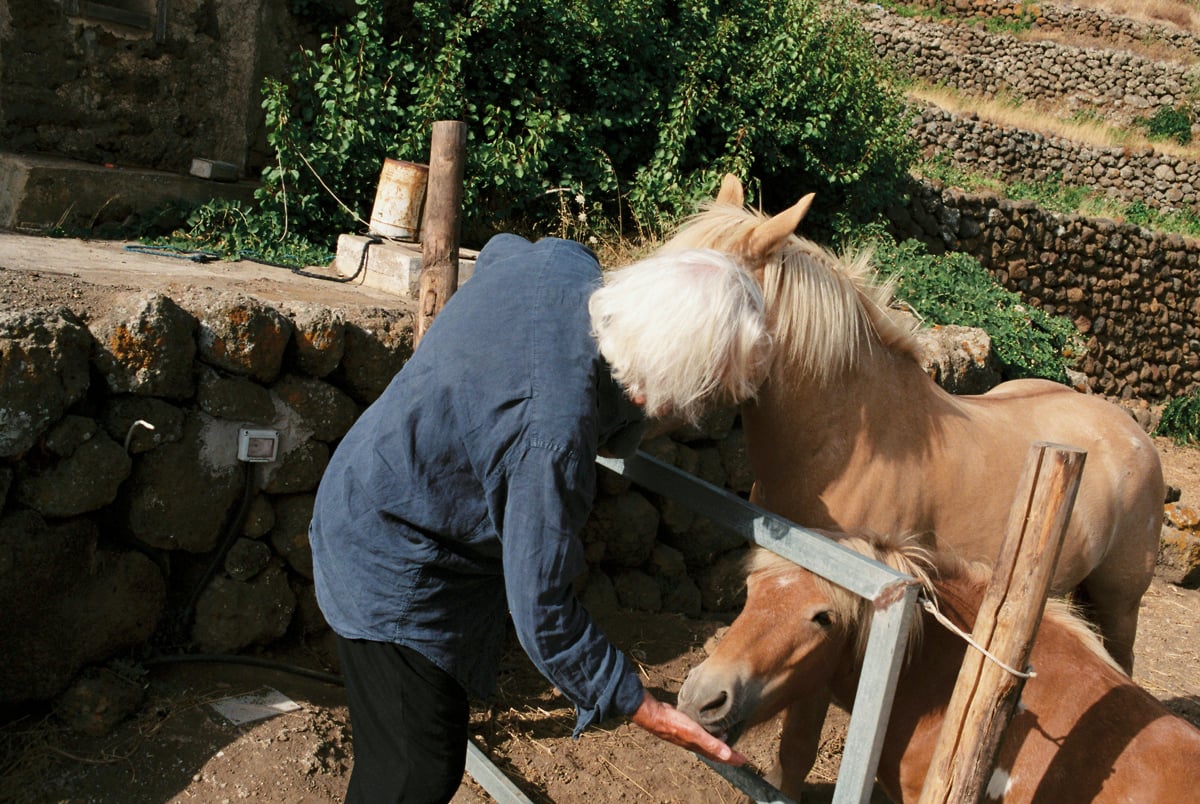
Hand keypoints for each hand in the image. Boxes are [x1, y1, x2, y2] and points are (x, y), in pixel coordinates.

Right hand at [629, 690, 746, 765]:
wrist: (654, 716)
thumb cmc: (673, 724)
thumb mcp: (694, 733)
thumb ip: (711, 743)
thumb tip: (728, 754)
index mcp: (699, 747)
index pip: (719, 756)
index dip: (732, 759)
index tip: (744, 761)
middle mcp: (695, 744)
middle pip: (714, 751)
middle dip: (726, 753)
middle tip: (738, 754)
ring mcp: (689, 736)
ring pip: (707, 743)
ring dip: (717, 743)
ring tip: (726, 738)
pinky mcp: (685, 726)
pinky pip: (700, 734)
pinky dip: (708, 733)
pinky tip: (709, 725)